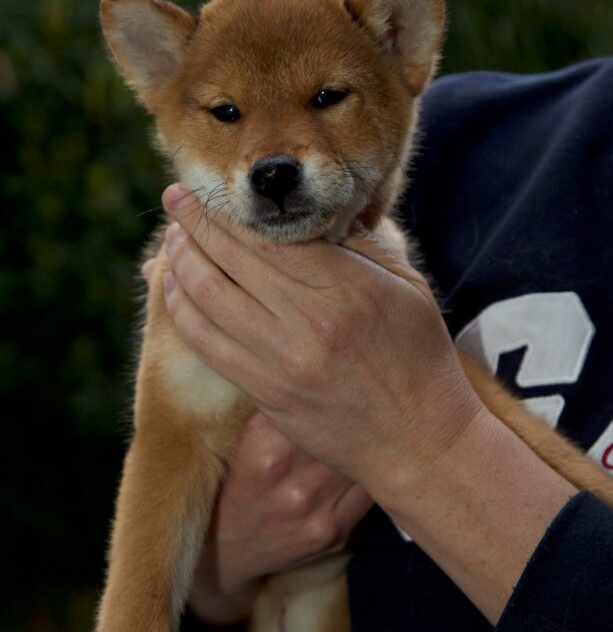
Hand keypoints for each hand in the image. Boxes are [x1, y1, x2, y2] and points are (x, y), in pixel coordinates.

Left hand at [160, 182, 575, 626]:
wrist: (418, 440)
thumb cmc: (419, 357)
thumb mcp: (407, 287)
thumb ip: (360, 244)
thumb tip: (313, 212)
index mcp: (343, 285)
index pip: (265, 235)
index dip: (224, 211)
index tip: (201, 191)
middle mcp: (306, 320)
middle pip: (229, 259)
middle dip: (194, 225)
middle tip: (176, 202)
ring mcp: (281, 360)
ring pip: (207, 299)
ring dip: (182, 264)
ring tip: (174, 242)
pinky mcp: (266, 393)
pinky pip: (207, 345)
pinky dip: (183, 312)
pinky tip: (176, 291)